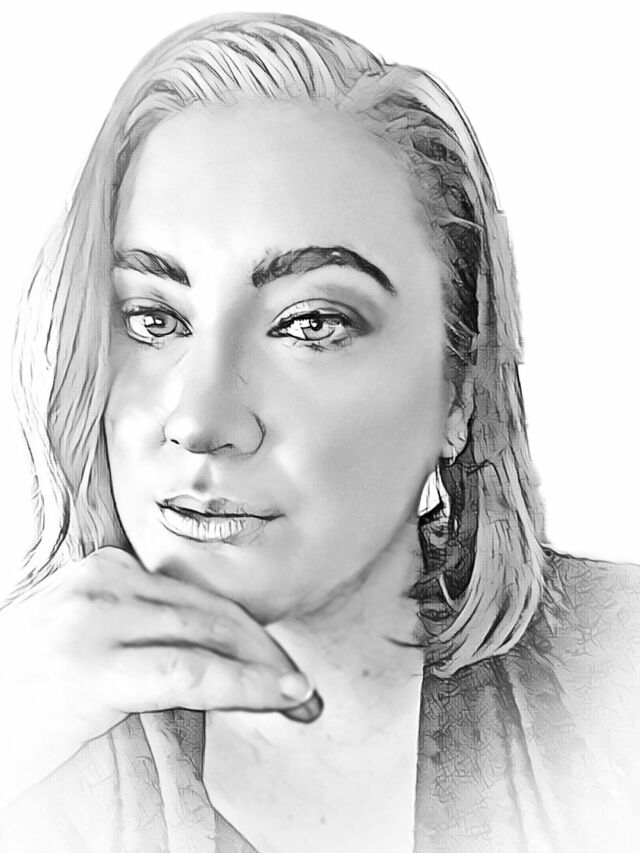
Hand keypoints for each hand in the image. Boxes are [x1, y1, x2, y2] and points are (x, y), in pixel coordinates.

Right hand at [0, 546, 320, 808]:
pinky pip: (188, 672)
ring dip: (264, 667)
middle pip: (211, 611)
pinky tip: (277, 693)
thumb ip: (143, 638)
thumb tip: (219, 662)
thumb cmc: (29, 698)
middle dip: (266, 651)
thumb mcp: (88, 647)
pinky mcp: (91, 668)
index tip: (282, 667)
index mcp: (104, 572)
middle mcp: (102, 583)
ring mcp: (94, 620)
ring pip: (208, 635)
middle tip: (303, 691)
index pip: (198, 597)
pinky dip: (242, 683)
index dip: (249, 632)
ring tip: (299, 696)